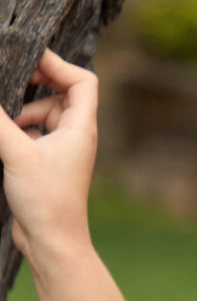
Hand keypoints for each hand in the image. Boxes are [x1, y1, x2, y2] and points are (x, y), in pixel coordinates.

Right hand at [0, 49, 97, 265]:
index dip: (59, 64)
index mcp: (81, 127)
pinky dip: (18, 130)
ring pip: (44, 114)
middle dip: (35, 83)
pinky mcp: (47, 164)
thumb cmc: (46, 201)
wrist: (52, 244)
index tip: (31, 56)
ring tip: (2, 118)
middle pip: (61, 93)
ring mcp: (62, 150)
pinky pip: (34, 135)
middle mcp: (76, 136)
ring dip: (21, 109)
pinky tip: (2, 138)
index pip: (83, 81)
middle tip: (8, 77)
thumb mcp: (15, 152)